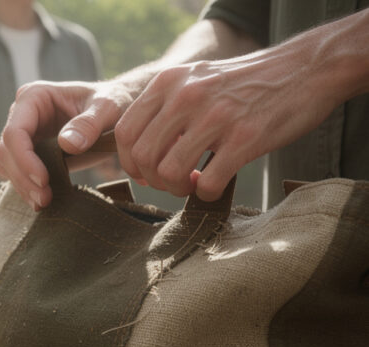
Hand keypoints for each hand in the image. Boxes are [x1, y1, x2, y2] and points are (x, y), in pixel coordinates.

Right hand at [0, 80, 135, 209]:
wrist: (116, 111)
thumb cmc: (112, 102)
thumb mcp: (108, 108)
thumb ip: (90, 123)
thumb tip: (67, 144)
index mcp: (34, 97)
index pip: (15, 132)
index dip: (24, 159)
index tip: (43, 180)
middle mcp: (22, 114)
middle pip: (6, 151)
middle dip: (22, 177)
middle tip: (44, 198)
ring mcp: (24, 134)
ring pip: (8, 165)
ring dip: (22, 187)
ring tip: (43, 202)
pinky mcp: (29, 151)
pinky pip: (18, 172)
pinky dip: (27, 188)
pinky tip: (41, 201)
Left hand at [114, 11, 368, 200]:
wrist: (305, 69)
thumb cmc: (244, 83)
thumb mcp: (195, 80)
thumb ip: (164, 108)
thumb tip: (138, 153)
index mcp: (169, 82)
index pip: (125, 132)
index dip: (129, 162)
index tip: (145, 173)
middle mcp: (187, 96)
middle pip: (143, 156)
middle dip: (153, 180)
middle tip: (171, 182)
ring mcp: (216, 117)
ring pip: (170, 172)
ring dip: (177, 189)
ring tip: (192, 183)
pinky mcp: (245, 139)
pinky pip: (207, 184)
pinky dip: (205, 193)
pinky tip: (213, 183)